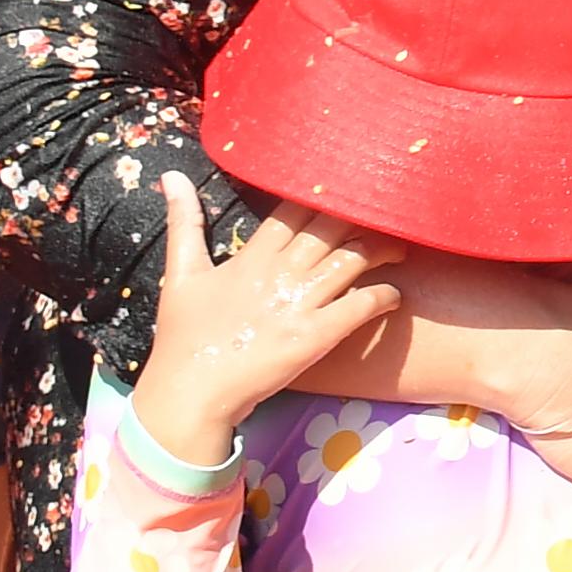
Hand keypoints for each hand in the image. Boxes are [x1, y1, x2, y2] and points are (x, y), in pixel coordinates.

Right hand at [132, 175, 403, 468]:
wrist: (187, 394)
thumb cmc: (182, 337)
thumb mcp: (180, 274)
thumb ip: (183, 223)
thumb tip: (172, 176)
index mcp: (251, 257)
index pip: (295, 211)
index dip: (325, 197)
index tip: (351, 189)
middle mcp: (278, 273)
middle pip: (331, 228)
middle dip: (363, 218)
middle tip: (387, 218)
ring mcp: (298, 304)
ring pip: (352, 260)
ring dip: (382, 251)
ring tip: (399, 250)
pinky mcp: (314, 337)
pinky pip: (359, 307)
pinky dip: (383, 297)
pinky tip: (395, 297)